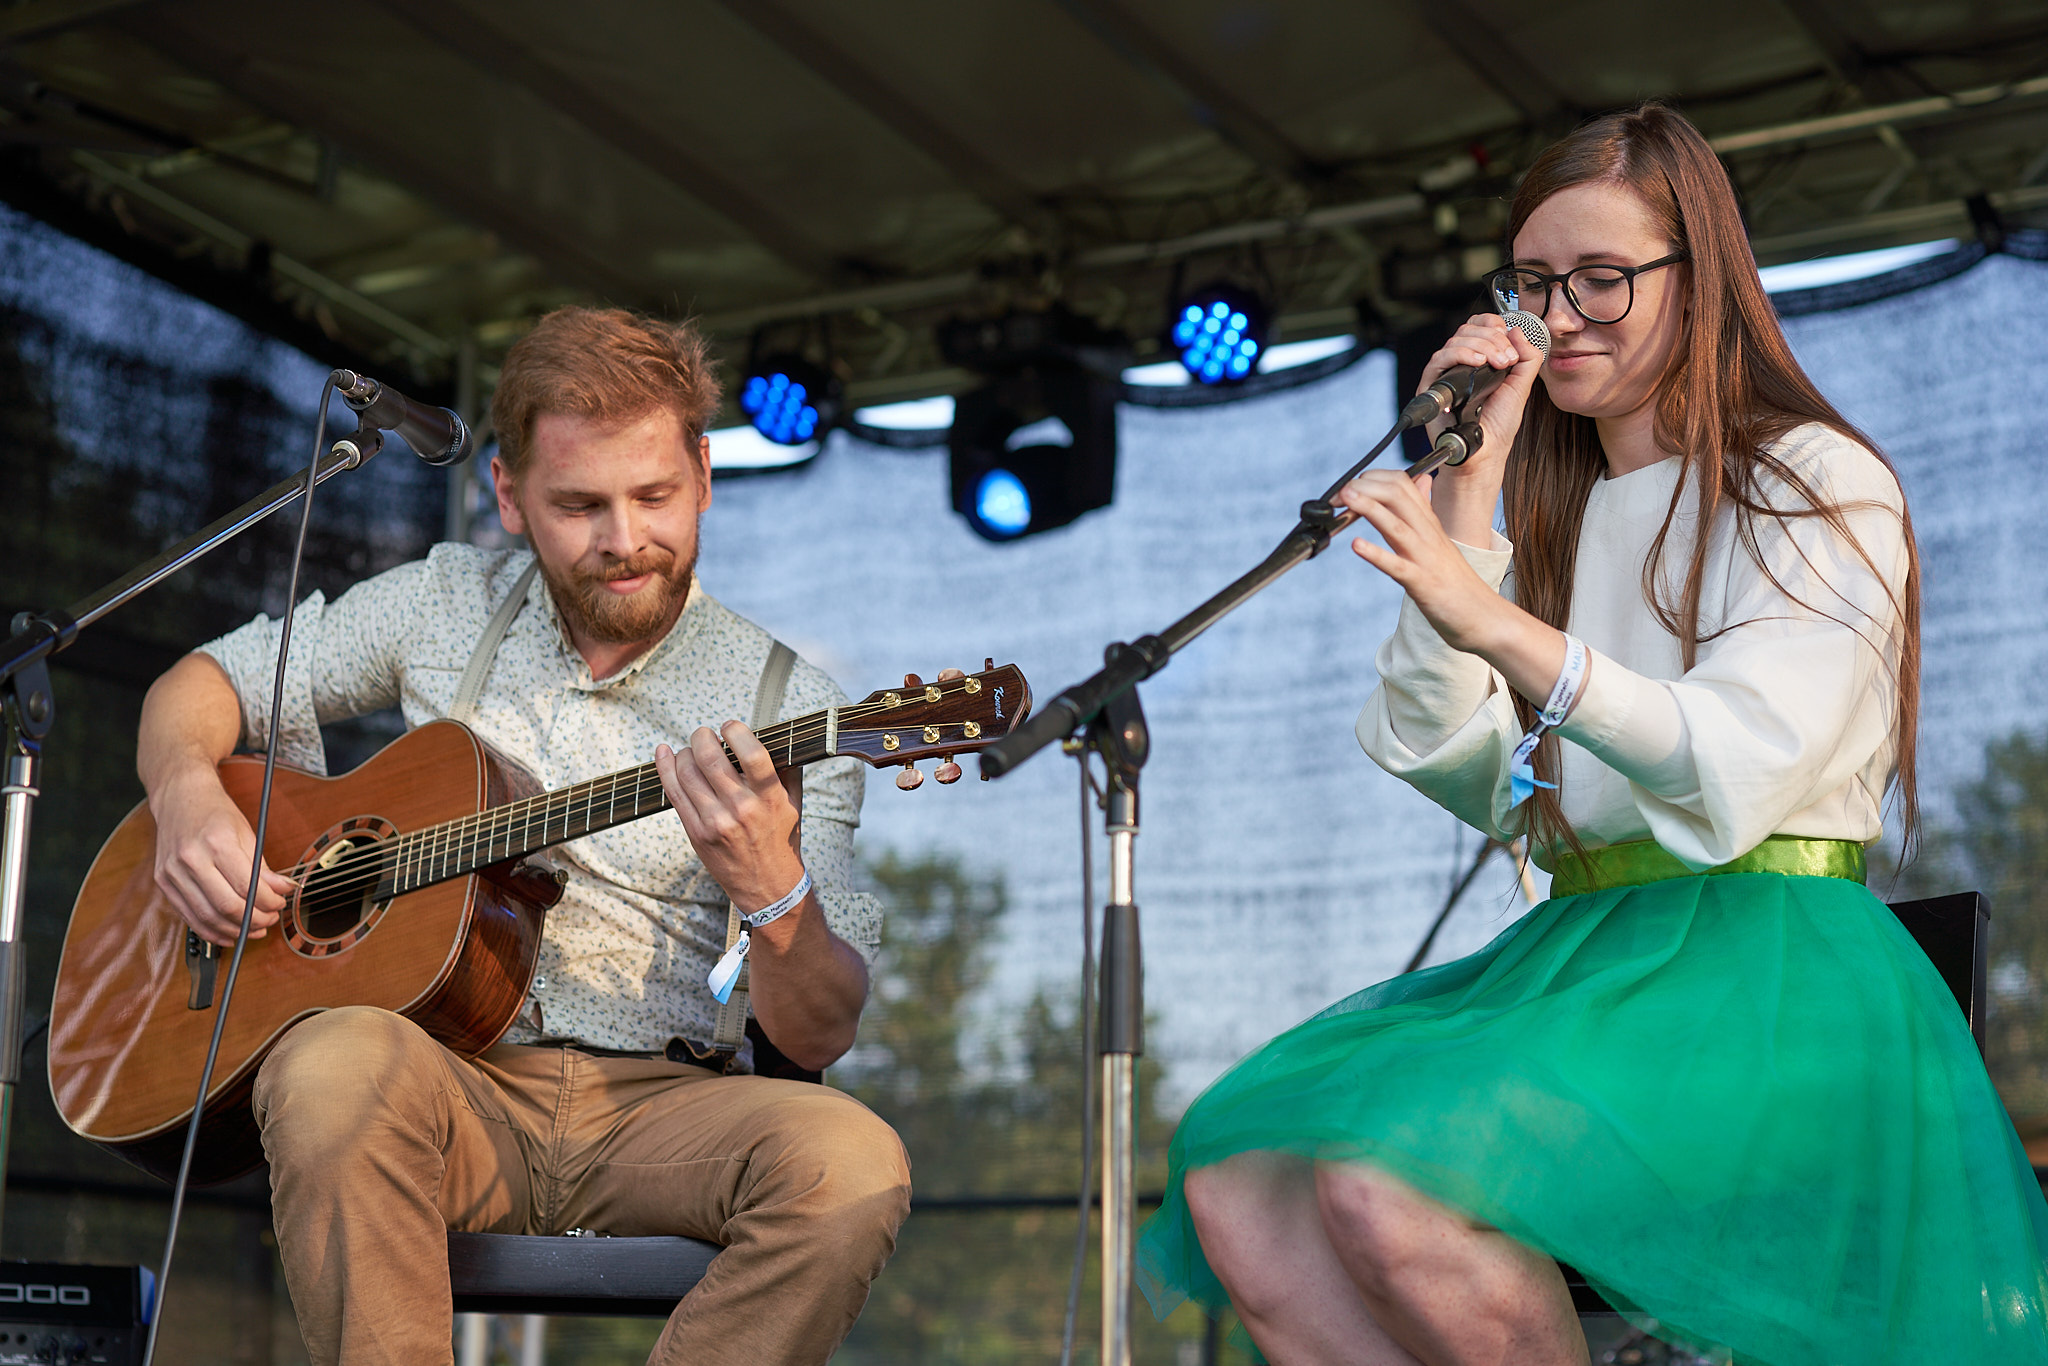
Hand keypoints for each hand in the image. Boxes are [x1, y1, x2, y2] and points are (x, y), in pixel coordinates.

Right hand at [149, 767, 292, 945]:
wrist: (180, 798)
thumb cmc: (215, 813)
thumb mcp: (248, 833)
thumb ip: (264, 868)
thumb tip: (285, 890)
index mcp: (216, 842)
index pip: (247, 886)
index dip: (268, 902)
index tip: (280, 903)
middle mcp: (190, 858)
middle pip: (226, 906)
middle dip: (255, 919)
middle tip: (271, 919)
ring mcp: (172, 872)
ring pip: (207, 916)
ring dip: (235, 929)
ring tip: (255, 927)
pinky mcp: (162, 882)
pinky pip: (188, 916)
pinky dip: (212, 930)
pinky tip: (230, 932)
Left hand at [655, 721, 804, 912]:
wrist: (767, 886)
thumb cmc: (780, 841)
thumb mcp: (794, 804)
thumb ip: (788, 770)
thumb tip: (781, 738)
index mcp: (769, 798)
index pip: (752, 753)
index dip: (736, 731)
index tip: (730, 727)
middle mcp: (741, 808)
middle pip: (710, 758)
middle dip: (702, 737)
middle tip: (705, 735)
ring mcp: (715, 821)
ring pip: (688, 772)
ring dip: (686, 752)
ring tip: (692, 751)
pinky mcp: (696, 832)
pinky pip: (674, 792)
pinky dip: (665, 768)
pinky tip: (664, 754)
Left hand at [1337, 470, 1508, 653]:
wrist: (1484, 616)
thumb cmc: (1458, 582)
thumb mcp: (1439, 539)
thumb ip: (1425, 511)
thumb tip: (1421, 480)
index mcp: (1429, 523)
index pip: (1403, 484)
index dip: (1373, 478)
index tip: (1352, 485)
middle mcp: (1428, 535)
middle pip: (1397, 495)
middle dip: (1365, 487)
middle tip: (1338, 494)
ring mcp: (1426, 559)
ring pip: (1396, 525)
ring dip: (1368, 508)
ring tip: (1345, 498)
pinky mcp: (1423, 585)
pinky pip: (1398, 566)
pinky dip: (1376, 554)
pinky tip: (1357, 545)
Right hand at [1417, 315, 1544, 521]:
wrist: (1485, 451)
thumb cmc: (1498, 425)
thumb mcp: (1522, 385)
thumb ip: (1527, 357)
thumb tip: (1518, 330)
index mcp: (1479, 360)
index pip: (1480, 326)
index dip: (1495, 325)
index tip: (1511, 342)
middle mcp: (1460, 363)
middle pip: (1469, 329)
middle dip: (1493, 338)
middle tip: (1508, 358)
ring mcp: (1445, 373)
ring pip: (1456, 339)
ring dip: (1482, 345)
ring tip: (1499, 363)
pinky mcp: (1431, 385)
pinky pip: (1440, 358)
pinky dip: (1461, 354)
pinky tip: (1479, 363)